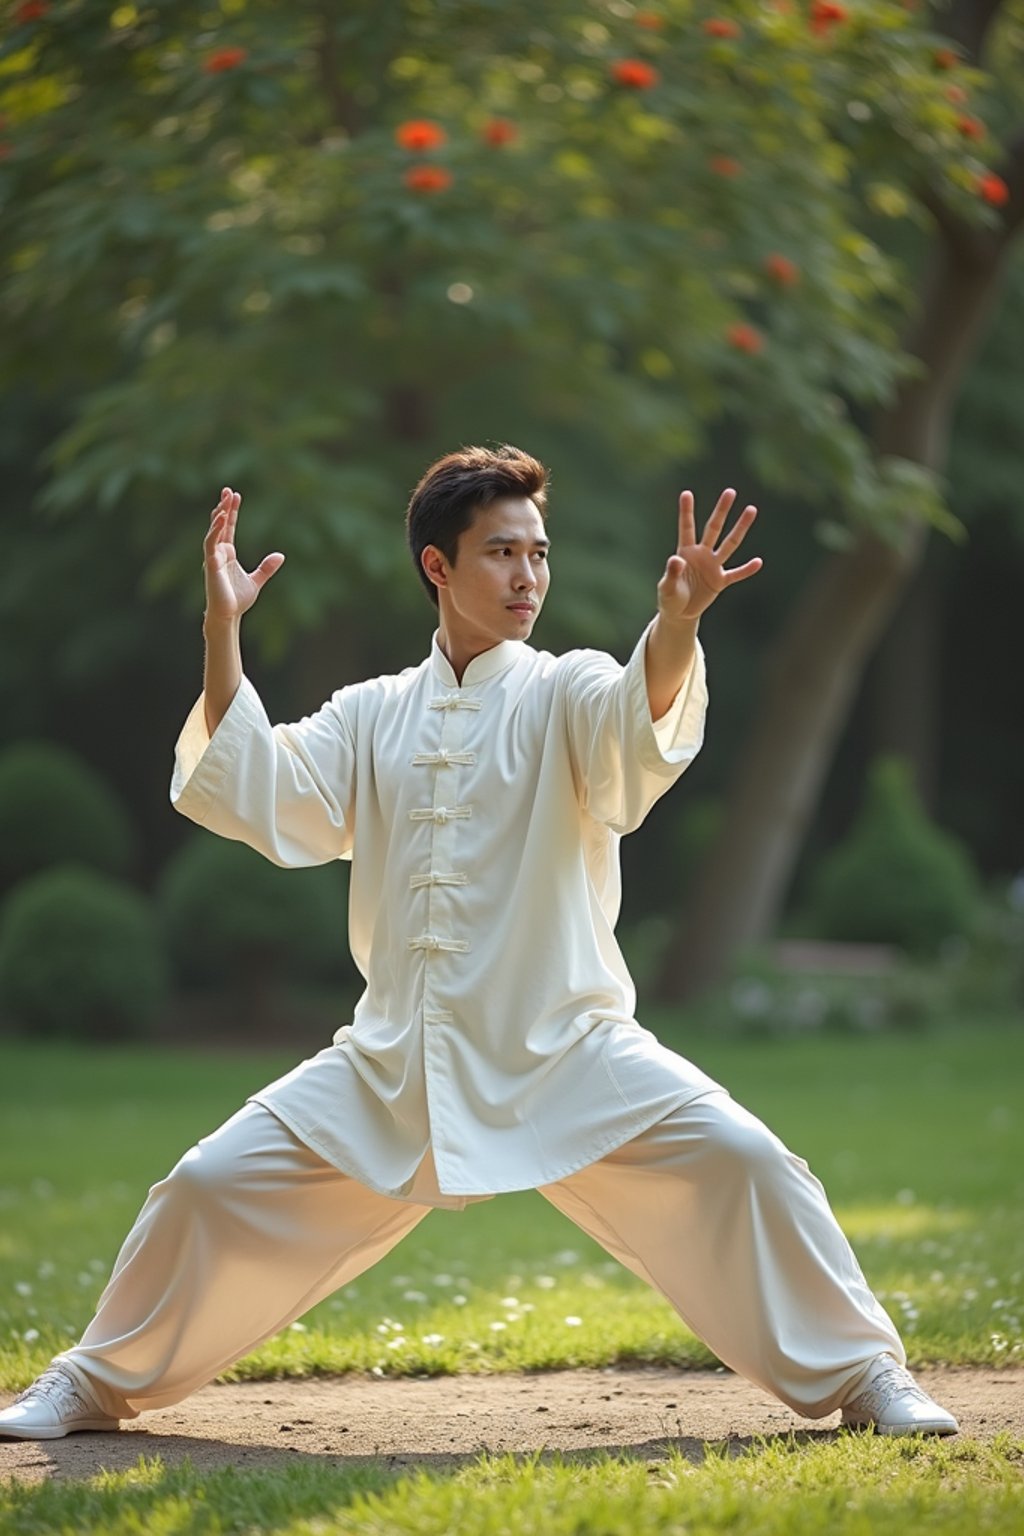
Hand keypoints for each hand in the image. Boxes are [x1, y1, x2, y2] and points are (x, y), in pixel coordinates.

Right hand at [203, 487, 284, 624]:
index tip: (235, 495)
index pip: (229, 528)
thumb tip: (280, 556)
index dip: (232, 512)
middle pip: (220, 525)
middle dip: (224, 507)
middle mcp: (219, 553)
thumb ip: (266, 568)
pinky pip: (210, 544)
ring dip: (219, 515)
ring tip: (225, 500)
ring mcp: (213, 558)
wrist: (229, 616)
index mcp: (228, 554)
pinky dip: (215, 531)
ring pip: (214, 531)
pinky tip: (221, 519)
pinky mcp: (211, 565)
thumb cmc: (238, 600)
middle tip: (228, 490)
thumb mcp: (257, 581)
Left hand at [657, 488, 761, 625]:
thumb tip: (676, 559)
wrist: (679, 614)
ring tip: (751, 509)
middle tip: (730, 491)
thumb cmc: (669, 598)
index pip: (686, 528)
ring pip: (729, 544)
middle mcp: (701, 554)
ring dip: (740, 528)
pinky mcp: (720, 581)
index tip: (686, 493)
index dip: (686, 512)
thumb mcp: (666, 587)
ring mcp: (712, 567)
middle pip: (714, 528)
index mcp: (685, 552)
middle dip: (721, 511)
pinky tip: (758, 562)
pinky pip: (736, 574)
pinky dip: (746, 569)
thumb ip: (671, 572)